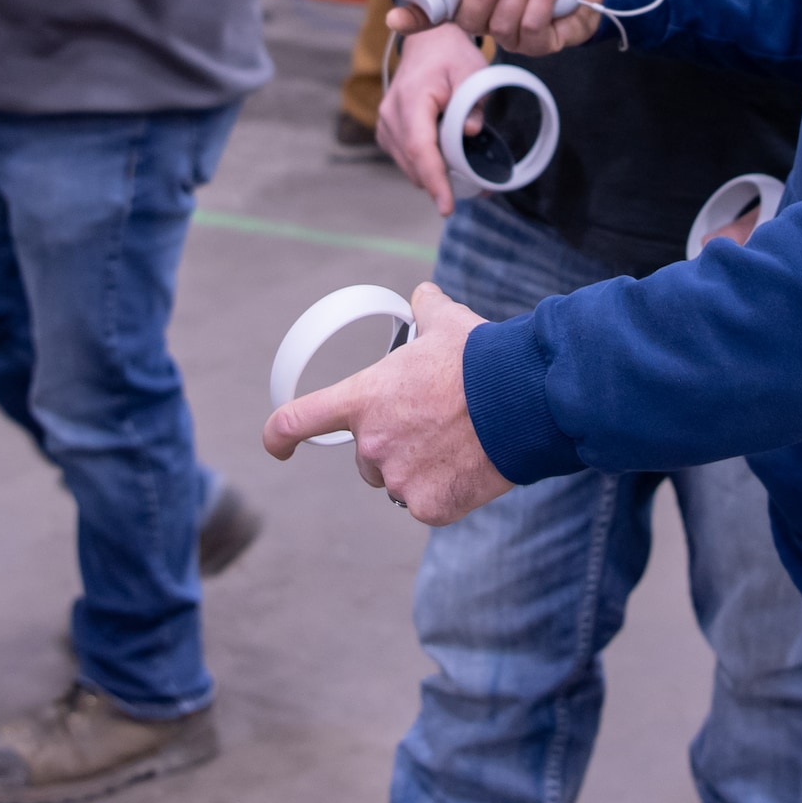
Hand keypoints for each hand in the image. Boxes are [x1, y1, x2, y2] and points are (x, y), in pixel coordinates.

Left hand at [262, 281, 508, 524]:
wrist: (523, 399)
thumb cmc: (482, 358)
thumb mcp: (447, 322)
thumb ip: (426, 310)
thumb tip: (424, 296)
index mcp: (365, 399)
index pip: (298, 420)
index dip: (279, 435)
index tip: (277, 445)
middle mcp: (373, 443)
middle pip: (367, 455)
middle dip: (393, 443)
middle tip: (434, 423)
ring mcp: (399, 479)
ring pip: (398, 480)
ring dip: (418, 467)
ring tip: (458, 441)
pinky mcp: (430, 506)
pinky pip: (429, 503)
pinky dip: (446, 490)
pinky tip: (470, 466)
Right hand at [377, 22, 496, 215]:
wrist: (427, 42)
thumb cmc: (452, 56)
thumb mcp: (472, 73)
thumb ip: (472, 103)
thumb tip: (471, 133)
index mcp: (412, 99)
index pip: (420, 148)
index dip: (434, 180)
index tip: (447, 207)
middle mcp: (391, 114)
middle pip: (413, 162)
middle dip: (440, 182)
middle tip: (478, 188)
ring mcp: (385, 123)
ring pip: (407, 164)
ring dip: (432, 174)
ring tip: (465, 172)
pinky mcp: (387, 130)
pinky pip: (405, 157)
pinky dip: (424, 164)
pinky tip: (445, 157)